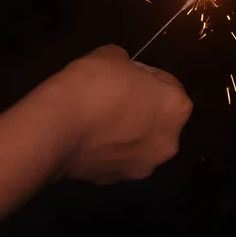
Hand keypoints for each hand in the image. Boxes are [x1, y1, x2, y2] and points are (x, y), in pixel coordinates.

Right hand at [41, 45, 192, 183]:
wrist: (58, 126)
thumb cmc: (94, 84)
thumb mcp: (112, 55)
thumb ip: (126, 65)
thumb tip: (122, 70)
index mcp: (177, 108)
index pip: (168, 85)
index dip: (146, 76)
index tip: (126, 75)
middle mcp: (169, 142)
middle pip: (159, 119)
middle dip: (142, 109)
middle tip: (114, 98)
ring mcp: (144, 166)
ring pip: (140, 143)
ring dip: (127, 133)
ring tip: (99, 120)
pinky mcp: (117, 181)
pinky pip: (117, 159)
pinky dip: (108, 150)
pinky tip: (88, 138)